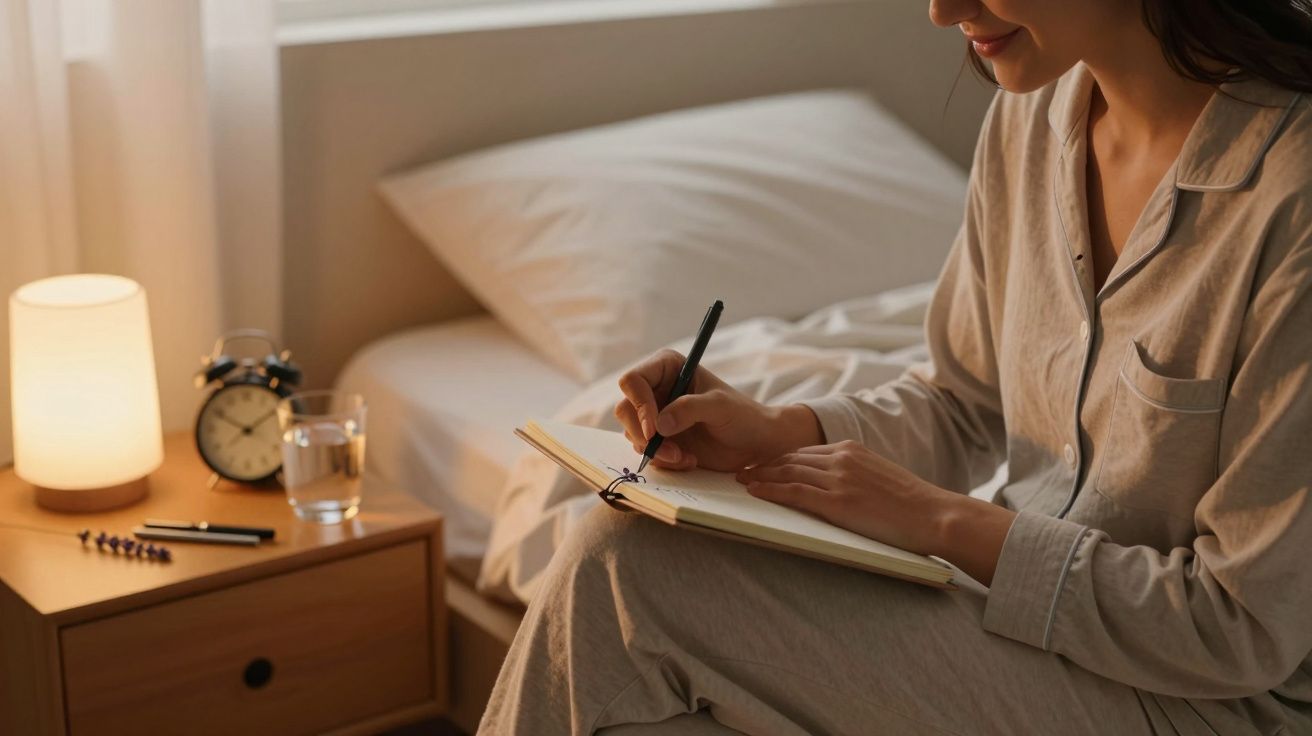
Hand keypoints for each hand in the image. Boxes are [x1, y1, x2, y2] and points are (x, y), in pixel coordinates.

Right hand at [613, 349, 821, 471]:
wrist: (755, 443)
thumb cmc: (743, 416)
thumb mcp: (720, 406)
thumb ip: (690, 409)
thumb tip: (659, 424)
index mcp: (668, 368)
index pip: (633, 380)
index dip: (639, 405)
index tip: (655, 430)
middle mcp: (656, 389)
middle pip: (625, 409)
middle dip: (644, 435)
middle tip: (670, 451)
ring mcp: (655, 415)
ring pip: (632, 434)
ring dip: (656, 451)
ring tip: (685, 457)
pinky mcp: (659, 439)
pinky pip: (644, 452)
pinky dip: (663, 461)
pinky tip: (688, 460)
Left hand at [736, 440, 1015, 584]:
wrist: (934, 514)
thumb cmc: (911, 504)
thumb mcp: (880, 477)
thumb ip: (855, 475)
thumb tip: (838, 486)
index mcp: (852, 450)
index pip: (804, 451)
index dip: (779, 458)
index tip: (761, 463)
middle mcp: (842, 458)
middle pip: (790, 458)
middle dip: (763, 464)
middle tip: (742, 470)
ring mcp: (838, 478)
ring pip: (787, 472)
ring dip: (760, 476)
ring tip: (741, 480)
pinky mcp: (837, 501)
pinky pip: (793, 492)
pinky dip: (769, 489)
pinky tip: (754, 491)